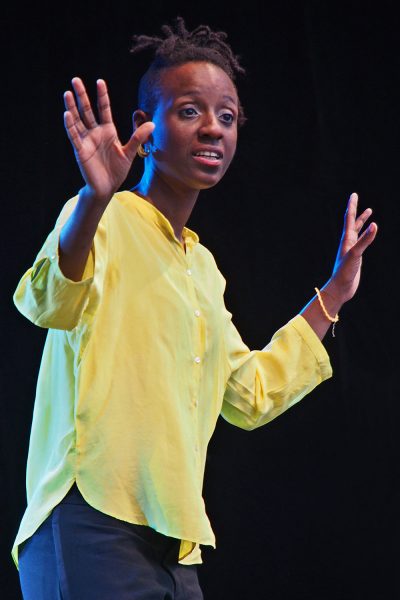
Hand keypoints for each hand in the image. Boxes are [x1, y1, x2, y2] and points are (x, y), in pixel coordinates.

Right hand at [64, 77, 154, 203]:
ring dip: (72, 107)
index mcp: (108, 131)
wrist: (107, 188)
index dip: (102, 96)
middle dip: (82, 96)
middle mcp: (95, 133)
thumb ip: (138, 138)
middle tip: (76, 80)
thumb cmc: (117, 171)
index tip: (100, 81)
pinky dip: (71, 126)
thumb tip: (152, 124)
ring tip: (67, 93)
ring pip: (78, 120)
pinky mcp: (81, 151)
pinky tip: (67, 114)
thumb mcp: (129, 153)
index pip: (103, 109)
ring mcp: (87, 141)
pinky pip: (75, 136)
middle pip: (87, 110)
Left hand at [328, 192, 377, 303]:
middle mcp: (347, 242)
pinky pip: (361, 242)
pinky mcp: (355, 257)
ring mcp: (351, 249)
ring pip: (357, 231)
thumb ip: (365, 240)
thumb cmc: (344, 272)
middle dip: (356, 210)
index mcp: (346, 239)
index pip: (349, 218)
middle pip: (352, 222)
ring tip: (369, 212)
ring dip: (362, 221)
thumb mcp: (356, 254)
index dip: (352, 206)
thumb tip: (374, 225)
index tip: (354, 194)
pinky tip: (368, 235)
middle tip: (357, 198)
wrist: (340, 288)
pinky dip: (366, 235)